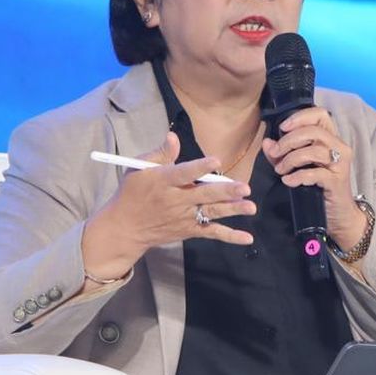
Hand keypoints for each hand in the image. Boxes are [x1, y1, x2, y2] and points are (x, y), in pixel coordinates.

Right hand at [82, 132, 255, 281]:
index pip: (183, 173)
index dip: (200, 167)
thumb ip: (159, 153)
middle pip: (204, 195)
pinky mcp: (189, 230)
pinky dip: (230, 236)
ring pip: (212, 213)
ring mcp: (184, 218)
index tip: (216, 161)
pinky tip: (247, 238)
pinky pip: (211, 233)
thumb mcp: (138, 168)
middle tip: (244, 188)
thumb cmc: (133, 192)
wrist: (125, 228)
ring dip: (233, 210)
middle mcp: (176, 201)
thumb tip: (174, 136)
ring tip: (251, 207)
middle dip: (225, 192)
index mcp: (163, 181)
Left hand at [262, 107, 366, 252]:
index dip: (300, 117)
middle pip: (313, 131)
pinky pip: (315, 173)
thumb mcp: (297, 166)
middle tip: (275, 154)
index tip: (283, 128)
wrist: (338, 214)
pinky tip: (289, 181)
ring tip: (281, 170)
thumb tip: (267, 142)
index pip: (320, 114)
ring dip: (291, 159)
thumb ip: (281, 153)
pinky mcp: (337, 181)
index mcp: (332, 138)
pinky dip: (298, 176)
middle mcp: (340, 147)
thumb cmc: (318, 187)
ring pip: (313, 151)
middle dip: (288, 141)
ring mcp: (340, 164)